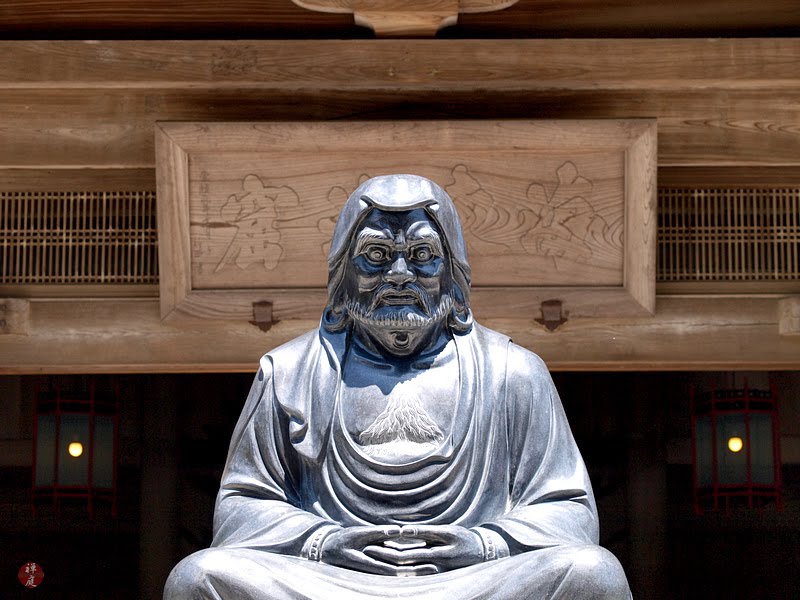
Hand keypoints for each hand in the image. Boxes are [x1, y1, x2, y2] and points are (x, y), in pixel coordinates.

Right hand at [320, 525, 437, 576]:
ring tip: (430, 567)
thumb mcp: (358, 534)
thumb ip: (378, 533)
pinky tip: (416, 560)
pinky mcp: (377, 563)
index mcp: (371, 563)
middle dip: (417, 570)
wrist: (329, 550)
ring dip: (413, 569)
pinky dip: (405, 563)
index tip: (429, 564)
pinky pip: (393, 565)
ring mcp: (376, 567)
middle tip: (435, 568)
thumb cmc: (343, 540)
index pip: (397, 567)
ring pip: (398, 570)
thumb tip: (398, 531)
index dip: (414, 567)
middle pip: (401, 571)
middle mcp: (375, 568)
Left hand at [363, 525, 483, 572]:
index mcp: (438, 552)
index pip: (408, 550)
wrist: (482, 555)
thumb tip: (402, 531)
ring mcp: (435, 574)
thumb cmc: (464, 539)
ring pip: (407, 570)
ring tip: (374, 558)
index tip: (374, 540)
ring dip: (389, 565)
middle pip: (405, 562)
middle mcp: (435, 565)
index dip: (390, 546)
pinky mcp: (435, 578)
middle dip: (385, 557)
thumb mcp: (447, 532)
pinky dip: (401, 569)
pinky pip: (414, 574)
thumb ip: (425, 533)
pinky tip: (389, 566)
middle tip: (367, 551)